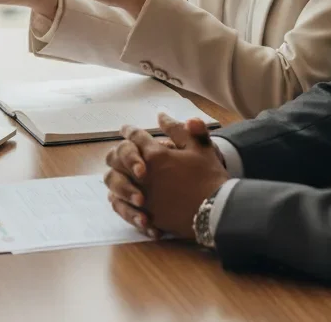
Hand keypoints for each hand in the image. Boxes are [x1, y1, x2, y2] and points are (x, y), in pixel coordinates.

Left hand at [104, 113, 226, 239]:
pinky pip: (120, 205)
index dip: (129, 130)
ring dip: (116, 174)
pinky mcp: (144, 214)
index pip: (135, 136)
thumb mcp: (199, 146)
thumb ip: (178, 129)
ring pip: (113, 182)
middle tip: (122, 151)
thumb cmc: (209, 176)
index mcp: (155, 155)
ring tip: (121, 174)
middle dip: (119, 151)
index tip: (125, 129)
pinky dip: (119, 199)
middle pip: (117, 157)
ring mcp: (142, 196)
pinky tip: (125, 197)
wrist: (217, 211)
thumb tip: (161, 116)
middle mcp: (143, 175)